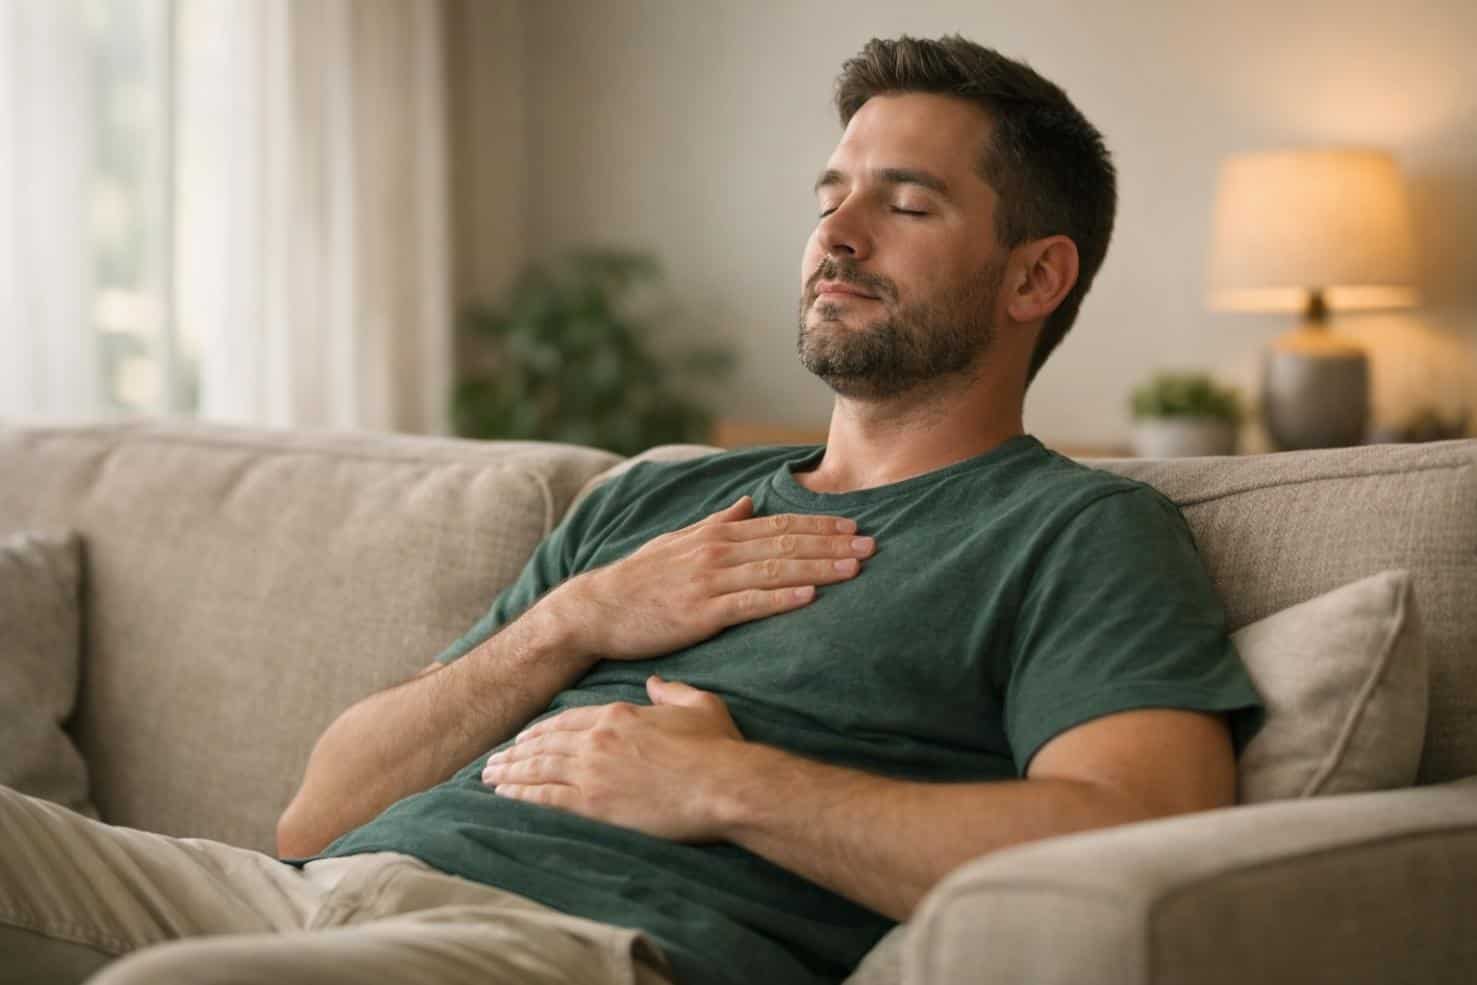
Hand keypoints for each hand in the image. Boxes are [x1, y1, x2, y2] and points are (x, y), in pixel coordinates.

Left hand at [482, 676, 746, 841]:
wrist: (723, 784)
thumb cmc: (717, 747)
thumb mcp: (698, 705)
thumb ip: (671, 691)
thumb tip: (654, 682)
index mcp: (619, 715)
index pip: (568, 719)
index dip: (542, 729)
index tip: (525, 737)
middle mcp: (598, 740)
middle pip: (545, 743)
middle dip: (516, 751)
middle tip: (494, 759)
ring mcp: (593, 772)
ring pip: (539, 769)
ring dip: (511, 772)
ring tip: (489, 777)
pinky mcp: (594, 804)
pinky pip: (546, 798)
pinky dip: (521, 796)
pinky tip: (504, 796)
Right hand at [544, 495, 873, 660]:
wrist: (597, 609)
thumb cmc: (640, 577)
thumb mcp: (678, 540)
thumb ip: (717, 521)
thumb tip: (749, 502)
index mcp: (717, 534)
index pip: (779, 525)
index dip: (819, 525)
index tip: (854, 526)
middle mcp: (717, 552)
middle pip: (785, 544)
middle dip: (831, 544)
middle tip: (872, 546)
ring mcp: (709, 582)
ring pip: (774, 571)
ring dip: (818, 569)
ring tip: (854, 569)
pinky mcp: (701, 613)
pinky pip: (748, 604)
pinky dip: (781, 599)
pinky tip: (810, 597)